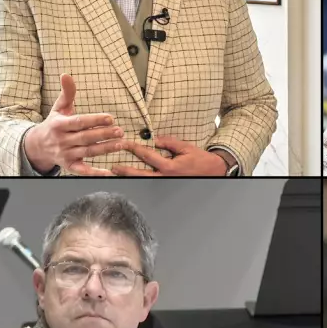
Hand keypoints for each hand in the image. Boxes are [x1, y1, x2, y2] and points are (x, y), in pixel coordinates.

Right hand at [24, 73, 123, 175]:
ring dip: (105, 148)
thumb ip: (67, 92)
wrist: (38, 147)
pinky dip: (96, 172)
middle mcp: (62, 140)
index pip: (79, 122)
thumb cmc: (53, 125)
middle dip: (104, 134)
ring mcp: (66, 154)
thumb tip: (66, 74)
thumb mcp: (58, 108)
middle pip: (86, 137)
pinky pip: (83, 170)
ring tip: (121, 144)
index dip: (95, 120)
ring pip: (88, 151)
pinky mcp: (70, 166)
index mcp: (60, 125)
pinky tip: (109, 172)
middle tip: (120, 131)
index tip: (110, 118)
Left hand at [111, 135, 227, 175]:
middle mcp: (165, 177)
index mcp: (169, 166)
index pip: (148, 156)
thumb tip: (154, 139)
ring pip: (144, 182)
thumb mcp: (185, 147)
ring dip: (130, 178)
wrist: (214, 173)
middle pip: (140, 175)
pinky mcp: (167, 188)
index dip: (135, 149)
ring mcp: (165, 184)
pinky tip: (130, 179)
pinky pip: (151, 184)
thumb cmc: (200, 160)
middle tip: (113, 167)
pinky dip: (140, 181)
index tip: (125, 144)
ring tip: (117, 175)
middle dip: (125, 170)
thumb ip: (169, 143)